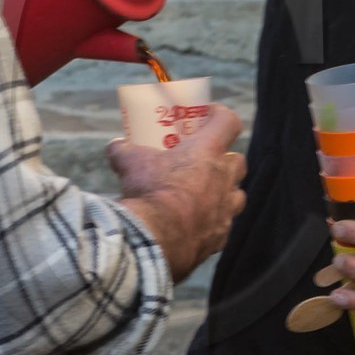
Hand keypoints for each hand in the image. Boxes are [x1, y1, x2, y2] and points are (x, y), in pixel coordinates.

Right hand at [112, 106, 246, 282]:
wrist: (155, 239)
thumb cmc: (149, 192)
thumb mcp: (130, 164)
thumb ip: (123, 150)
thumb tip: (116, 146)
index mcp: (207, 153)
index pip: (228, 122)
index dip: (221, 115)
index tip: (210, 115)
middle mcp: (224, 179)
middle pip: (238, 161)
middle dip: (226, 160)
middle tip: (206, 161)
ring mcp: (225, 210)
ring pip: (236, 196)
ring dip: (224, 193)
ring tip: (203, 195)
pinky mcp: (220, 236)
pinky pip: (223, 226)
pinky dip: (212, 223)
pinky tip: (194, 225)